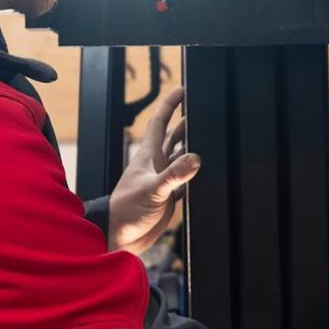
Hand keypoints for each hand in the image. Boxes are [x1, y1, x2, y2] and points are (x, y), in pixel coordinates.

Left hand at [108, 87, 201, 254]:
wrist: (120, 238)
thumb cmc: (126, 211)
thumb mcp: (152, 190)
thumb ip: (174, 175)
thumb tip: (195, 158)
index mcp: (148, 156)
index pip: (159, 122)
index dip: (169, 105)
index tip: (182, 90)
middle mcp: (155, 164)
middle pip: (173, 137)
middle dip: (186, 123)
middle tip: (203, 111)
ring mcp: (162, 180)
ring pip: (180, 157)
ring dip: (192, 147)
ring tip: (208, 136)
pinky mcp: (168, 198)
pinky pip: (184, 181)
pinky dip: (194, 176)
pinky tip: (204, 174)